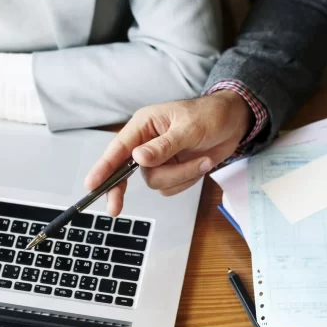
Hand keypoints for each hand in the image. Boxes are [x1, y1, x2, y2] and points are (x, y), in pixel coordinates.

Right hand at [85, 91, 252, 215]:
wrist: (234, 123)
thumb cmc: (210, 116)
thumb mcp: (188, 128)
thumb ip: (163, 146)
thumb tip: (138, 159)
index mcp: (144, 125)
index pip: (119, 148)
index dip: (104, 167)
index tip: (91, 184)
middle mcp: (147, 143)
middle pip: (129, 172)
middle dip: (126, 188)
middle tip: (115, 209)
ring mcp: (159, 159)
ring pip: (156, 182)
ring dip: (181, 175)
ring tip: (203, 159)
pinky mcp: (173, 170)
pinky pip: (172, 188)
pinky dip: (188, 180)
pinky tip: (202, 164)